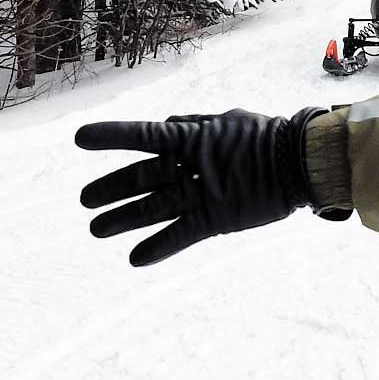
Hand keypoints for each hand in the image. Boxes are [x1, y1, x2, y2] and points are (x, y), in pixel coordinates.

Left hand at [76, 108, 325, 265]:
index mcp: (192, 138)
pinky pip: (180, 235)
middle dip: (109, 189)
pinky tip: (135, 258)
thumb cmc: (267, 137)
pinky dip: (157, 248)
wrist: (299, 162)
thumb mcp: (229, 121)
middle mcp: (190, 167)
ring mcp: (201, 194)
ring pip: (150, 209)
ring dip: (121, 219)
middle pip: (139, 179)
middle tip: (86, 200)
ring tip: (96, 229)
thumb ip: (194, 125)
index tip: (79, 138)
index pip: (142, 136)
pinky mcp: (215, 218)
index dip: (111, 136)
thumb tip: (165, 125)